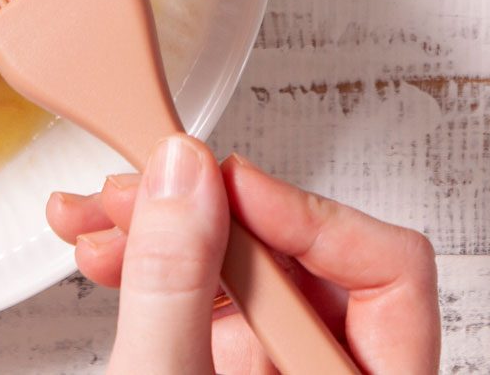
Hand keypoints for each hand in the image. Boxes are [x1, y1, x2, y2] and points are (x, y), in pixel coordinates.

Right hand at [47, 136, 440, 374]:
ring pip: (250, 282)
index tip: (227, 185)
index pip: (392, 269)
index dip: (308, 214)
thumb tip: (186, 178)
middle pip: (306, 262)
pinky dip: (159, 278)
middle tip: (139, 188)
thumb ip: (175, 287)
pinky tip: (108, 255)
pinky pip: (212, 311)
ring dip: (168, 238)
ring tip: (97, 220)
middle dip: (208, 216)